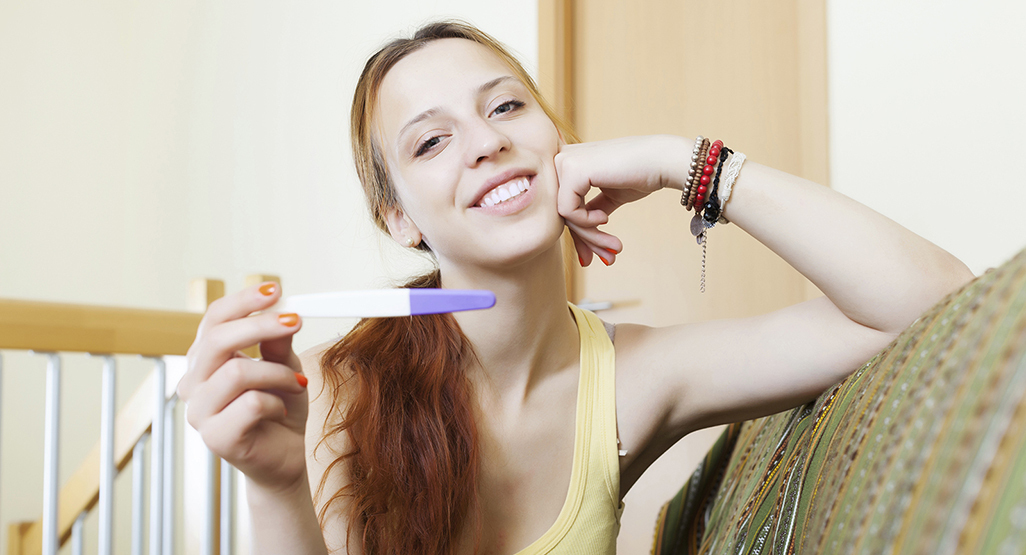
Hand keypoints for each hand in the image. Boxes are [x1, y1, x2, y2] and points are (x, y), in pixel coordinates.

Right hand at [177, 282, 309, 492]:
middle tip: (296, 322)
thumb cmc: (281, 408)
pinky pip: (252, 404)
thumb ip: (277, 342)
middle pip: (218, 340)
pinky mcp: (215, 437)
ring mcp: (200, 412)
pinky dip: (277, 403)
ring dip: (278, 374)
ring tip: (297, 386)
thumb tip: (281, 310)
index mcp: (205, 360)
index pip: (213, 319)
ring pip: (237, 372)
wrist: (286, 457)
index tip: (276, 290)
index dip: (243, 301)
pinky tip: (281, 413)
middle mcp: (194, 383)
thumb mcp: (284, 366)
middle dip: (261, 326)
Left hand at [555, 135, 689, 265]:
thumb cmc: (640, 175)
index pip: (564, 205)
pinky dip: (587, 222)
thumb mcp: (609, 197)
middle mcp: (561, 158)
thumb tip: (582, 245)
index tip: (600, 253)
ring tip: (614, 247)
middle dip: (585, 239)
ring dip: (590, 236)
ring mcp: (564, 162)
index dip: (581, 232)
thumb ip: (590, 213)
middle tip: (608, 259)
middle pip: (561, 212)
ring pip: (563, 215)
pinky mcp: (572, 169)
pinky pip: (568, 211)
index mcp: (569, 162)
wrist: (663, 160)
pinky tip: (605, 218)